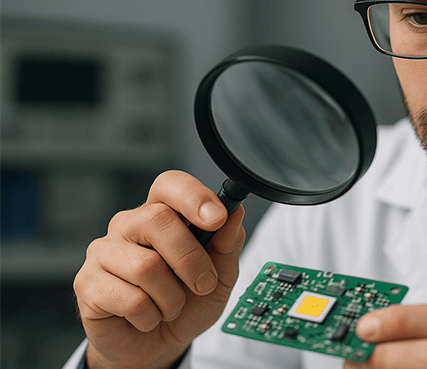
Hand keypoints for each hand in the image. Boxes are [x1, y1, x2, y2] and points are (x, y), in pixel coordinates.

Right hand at [73, 170, 246, 368]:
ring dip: (172, 298)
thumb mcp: (220, 276)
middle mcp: (128, 226)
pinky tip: (147, 317)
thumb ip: (227, 245)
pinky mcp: (87, 284)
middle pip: (158, 219)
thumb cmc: (188, 303)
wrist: (158, 345)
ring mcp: (103, 252)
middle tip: (204, 284)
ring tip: (171, 307)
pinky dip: (151, 316)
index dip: (193, 197)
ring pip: (147, 266)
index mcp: (161, 213)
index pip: (170, 185)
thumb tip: (235, 213)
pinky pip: (131, 299)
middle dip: (191, 258)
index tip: (217, 218)